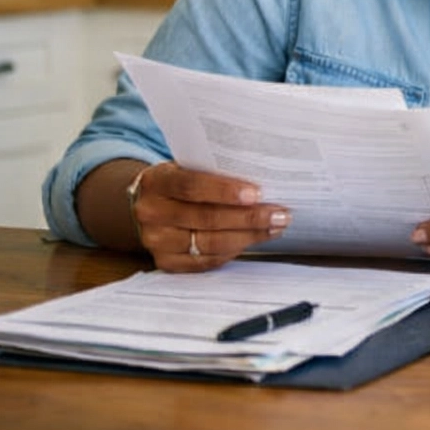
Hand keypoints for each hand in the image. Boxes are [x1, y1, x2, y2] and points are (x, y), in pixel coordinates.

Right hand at [129, 162, 290, 271]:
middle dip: (249, 217)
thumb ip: (214, 171)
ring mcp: (156, 241)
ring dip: (249, 236)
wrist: (148, 205)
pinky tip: (254, 240)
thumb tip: (263, 177)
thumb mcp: (188, 167)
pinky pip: (206, 261)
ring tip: (275, 227)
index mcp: (156, 182)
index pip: (190, 186)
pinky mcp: (166, 262)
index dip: (225, 190)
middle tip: (281, 214)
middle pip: (205, 218)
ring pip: (209, 242)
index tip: (257, 193)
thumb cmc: (180, 182)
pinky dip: (234, 251)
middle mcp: (151, 213)